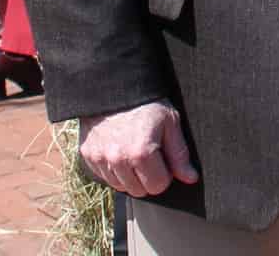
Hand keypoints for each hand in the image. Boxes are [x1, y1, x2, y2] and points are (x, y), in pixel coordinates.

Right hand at [78, 101, 199, 196]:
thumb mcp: (170, 122)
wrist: (114, 87)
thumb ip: (180, 154)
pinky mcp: (88, 156)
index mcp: (142, 153)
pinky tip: (120, 151)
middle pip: (139, 191)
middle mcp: (118, 159)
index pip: (157, 186)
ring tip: (134, 152)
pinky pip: (105, 178)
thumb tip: (190, 178)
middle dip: (148, 177)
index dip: (164, 174)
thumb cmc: (147, 103)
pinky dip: (114, 170)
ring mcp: (100, 159)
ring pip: (121, 187)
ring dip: (130, 176)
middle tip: (149, 154)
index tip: (163, 158)